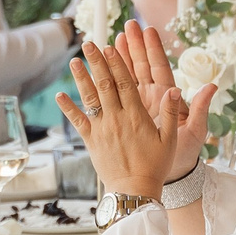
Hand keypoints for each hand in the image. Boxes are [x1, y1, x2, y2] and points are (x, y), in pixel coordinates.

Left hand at [56, 29, 212, 199]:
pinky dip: (68, 108)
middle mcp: (116, 119)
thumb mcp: (170, 139)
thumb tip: (175, 90)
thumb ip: (171, 113)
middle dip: (95, 63)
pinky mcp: (91, 141)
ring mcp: (101, 130)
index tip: (109, 47)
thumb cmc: (155, 166)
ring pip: (89, 99)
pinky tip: (60, 95)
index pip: (125, 83)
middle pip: (105, 85)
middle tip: (88, 44)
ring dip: (81, 79)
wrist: (134, 190)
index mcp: (136, 116)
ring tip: (74, 61)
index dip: (116, 63)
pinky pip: (78, 121)